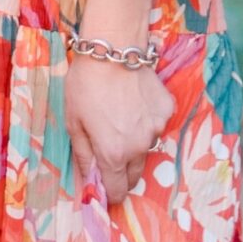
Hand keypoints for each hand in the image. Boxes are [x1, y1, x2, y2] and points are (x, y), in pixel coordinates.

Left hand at [67, 45, 171, 190]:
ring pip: (146, 148)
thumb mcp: (74, 123)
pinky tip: (134, 101)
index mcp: (114, 154)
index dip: (109, 193)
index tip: (104, 187)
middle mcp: (140, 147)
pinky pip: (156, 125)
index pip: (117, 191)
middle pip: (135, 175)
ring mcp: (157, 128)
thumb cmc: (86, 85)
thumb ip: (84, 157)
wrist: (114, 48)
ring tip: (120, 116)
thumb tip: (88, 184)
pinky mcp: (167, 110)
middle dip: (122, 171)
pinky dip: (146, 120)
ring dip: (135, 143)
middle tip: (109, 149)